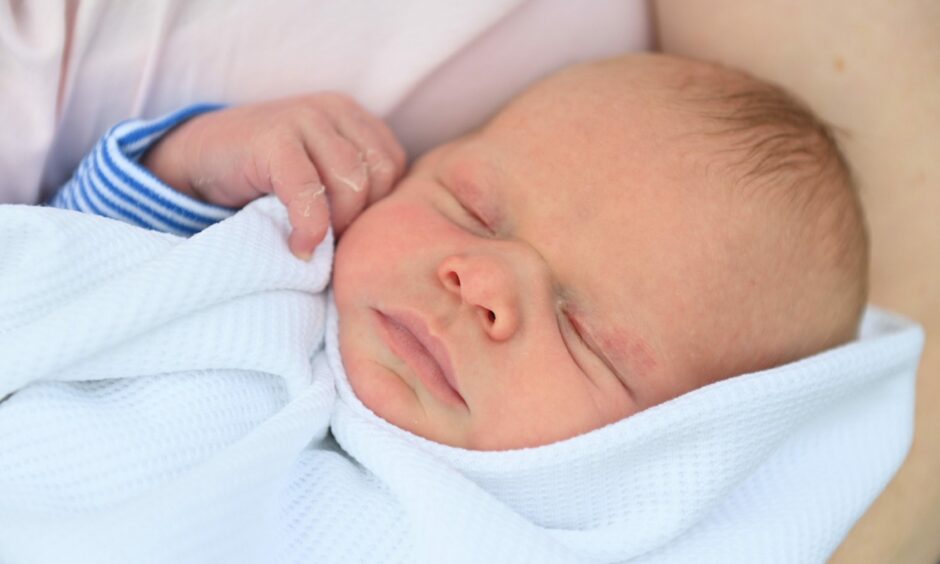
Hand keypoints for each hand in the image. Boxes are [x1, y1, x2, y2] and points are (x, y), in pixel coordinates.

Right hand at [142, 93, 405, 258]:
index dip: (379, 207)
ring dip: (338, 224)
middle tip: (334, 242)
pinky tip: (300, 248)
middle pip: (380, 175)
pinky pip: (309, 191)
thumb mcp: (321, 174)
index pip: (394, 167)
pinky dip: (310, 228)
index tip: (351, 233)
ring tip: (316, 243)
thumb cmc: (267, 180)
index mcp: (353, 118)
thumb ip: (355, 189)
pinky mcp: (273, 138)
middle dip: (362, 217)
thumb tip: (389, 235)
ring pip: (352, 183)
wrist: (198, 159)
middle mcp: (334, 110)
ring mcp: (303, 118)